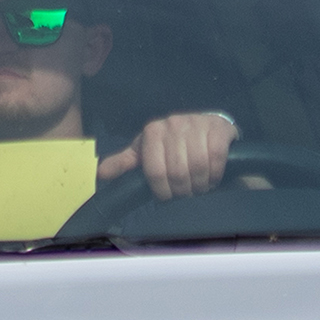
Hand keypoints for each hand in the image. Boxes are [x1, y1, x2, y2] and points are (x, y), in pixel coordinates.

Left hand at [97, 112, 236, 199]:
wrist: (205, 125)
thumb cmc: (172, 143)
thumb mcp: (146, 151)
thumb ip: (124, 162)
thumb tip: (100, 173)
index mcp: (152, 131)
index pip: (154, 171)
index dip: (162, 191)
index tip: (168, 196)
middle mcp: (172, 123)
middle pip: (177, 172)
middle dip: (183, 190)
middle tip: (186, 193)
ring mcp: (196, 124)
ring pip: (198, 166)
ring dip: (200, 184)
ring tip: (199, 187)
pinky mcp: (218, 128)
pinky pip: (216, 157)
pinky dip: (215, 173)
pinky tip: (213, 177)